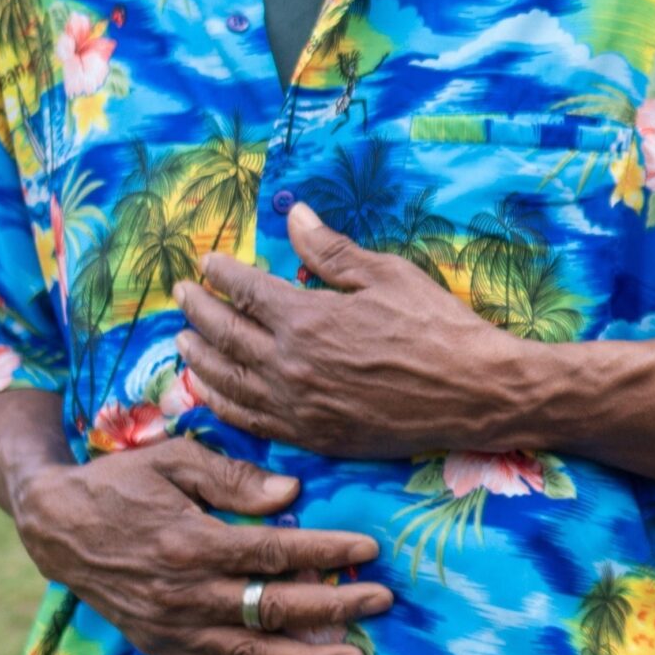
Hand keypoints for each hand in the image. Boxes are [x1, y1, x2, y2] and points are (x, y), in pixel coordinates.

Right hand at [10, 437, 391, 654]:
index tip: (370, 549)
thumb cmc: (123, 482)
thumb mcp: (175, 459)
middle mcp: (185, 592)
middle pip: (273, 607)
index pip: (275, 552)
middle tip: (381, 602)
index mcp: (193, 541)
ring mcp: (173, 626)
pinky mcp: (161, 647)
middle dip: (334, 606)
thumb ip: (233, 478)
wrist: (56, 525)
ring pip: (250, 653)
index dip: (327, 552)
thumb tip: (291, 493)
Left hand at [175, 202, 527, 457]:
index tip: (207, 263)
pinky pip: (250, 419)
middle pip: (227, 334)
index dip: (223, 274)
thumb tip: (295, 219)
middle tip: (181, 294)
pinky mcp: (311, 436)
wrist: (473, 391)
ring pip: (228, 380)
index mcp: (308, 319)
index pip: (247, 291)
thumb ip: (332, 252)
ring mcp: (298, 405)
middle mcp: (291, 364)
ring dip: (200, 356)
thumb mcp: (388, 275)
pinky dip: (221, 402)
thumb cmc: (436, 327)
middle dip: (199, 310)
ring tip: (183, 339)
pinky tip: (210, 392)